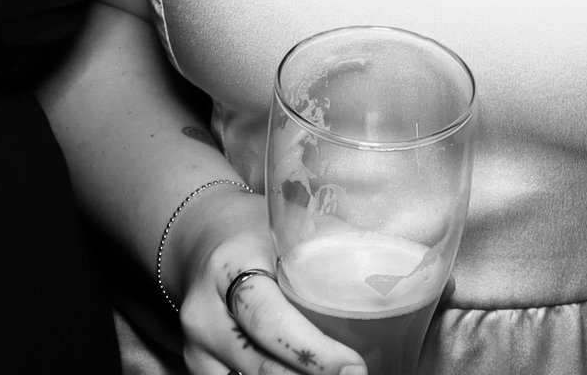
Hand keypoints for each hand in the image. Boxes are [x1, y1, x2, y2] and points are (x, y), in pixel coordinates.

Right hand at [170, 191, 364, 374]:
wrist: (199, 237)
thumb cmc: (253, 229)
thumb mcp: (283, 227)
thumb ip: (324, 250)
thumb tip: (390, 277)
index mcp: (229, 266)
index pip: (269, 319)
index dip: (312, 352)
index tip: (354, 368)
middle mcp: (204, 312)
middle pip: (260, 364)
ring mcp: (196, 345)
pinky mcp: (196, 366)